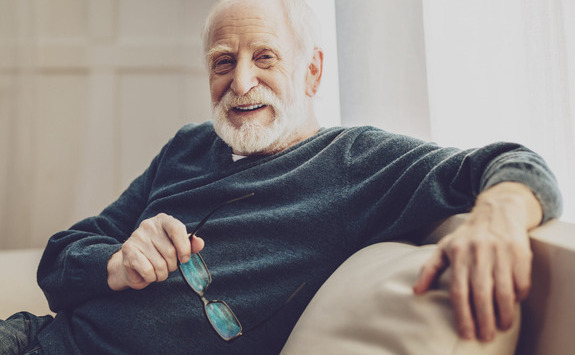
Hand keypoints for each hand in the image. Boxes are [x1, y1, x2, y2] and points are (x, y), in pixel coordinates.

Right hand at [107, 213, 204, 290]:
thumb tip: (200, 243)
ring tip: (157, 270)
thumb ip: (189, 245)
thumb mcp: (177, 247)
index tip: (184, 259)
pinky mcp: (128, 251)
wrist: (133, 264)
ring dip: (162, 274)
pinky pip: (148, 271)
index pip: (177, 229)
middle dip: (172, 265)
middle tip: (166, 265)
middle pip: (170, 251)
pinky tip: (148, 273)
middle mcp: (148, 225)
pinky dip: (151, 277)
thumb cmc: (159, 254)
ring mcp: (137, 237)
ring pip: (160, 264)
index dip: (184, 247)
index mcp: (163, 220)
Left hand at [413, 182, 541, 341]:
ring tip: (502, 326)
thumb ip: (429, 269)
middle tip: (486, 337)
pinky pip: (521, 280)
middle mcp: (478, 252)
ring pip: (503, 290)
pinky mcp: (520, 251)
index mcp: (458, 253)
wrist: (497, 210)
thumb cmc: (467, 235)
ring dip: (504, 313)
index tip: (467, 334)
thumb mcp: (444, 247)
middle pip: (481, 294)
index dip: (463, 315)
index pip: (459, 291)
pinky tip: (515, 305)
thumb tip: (416, 291)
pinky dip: (519, 296)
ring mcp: (500, 251)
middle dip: (484, 319)